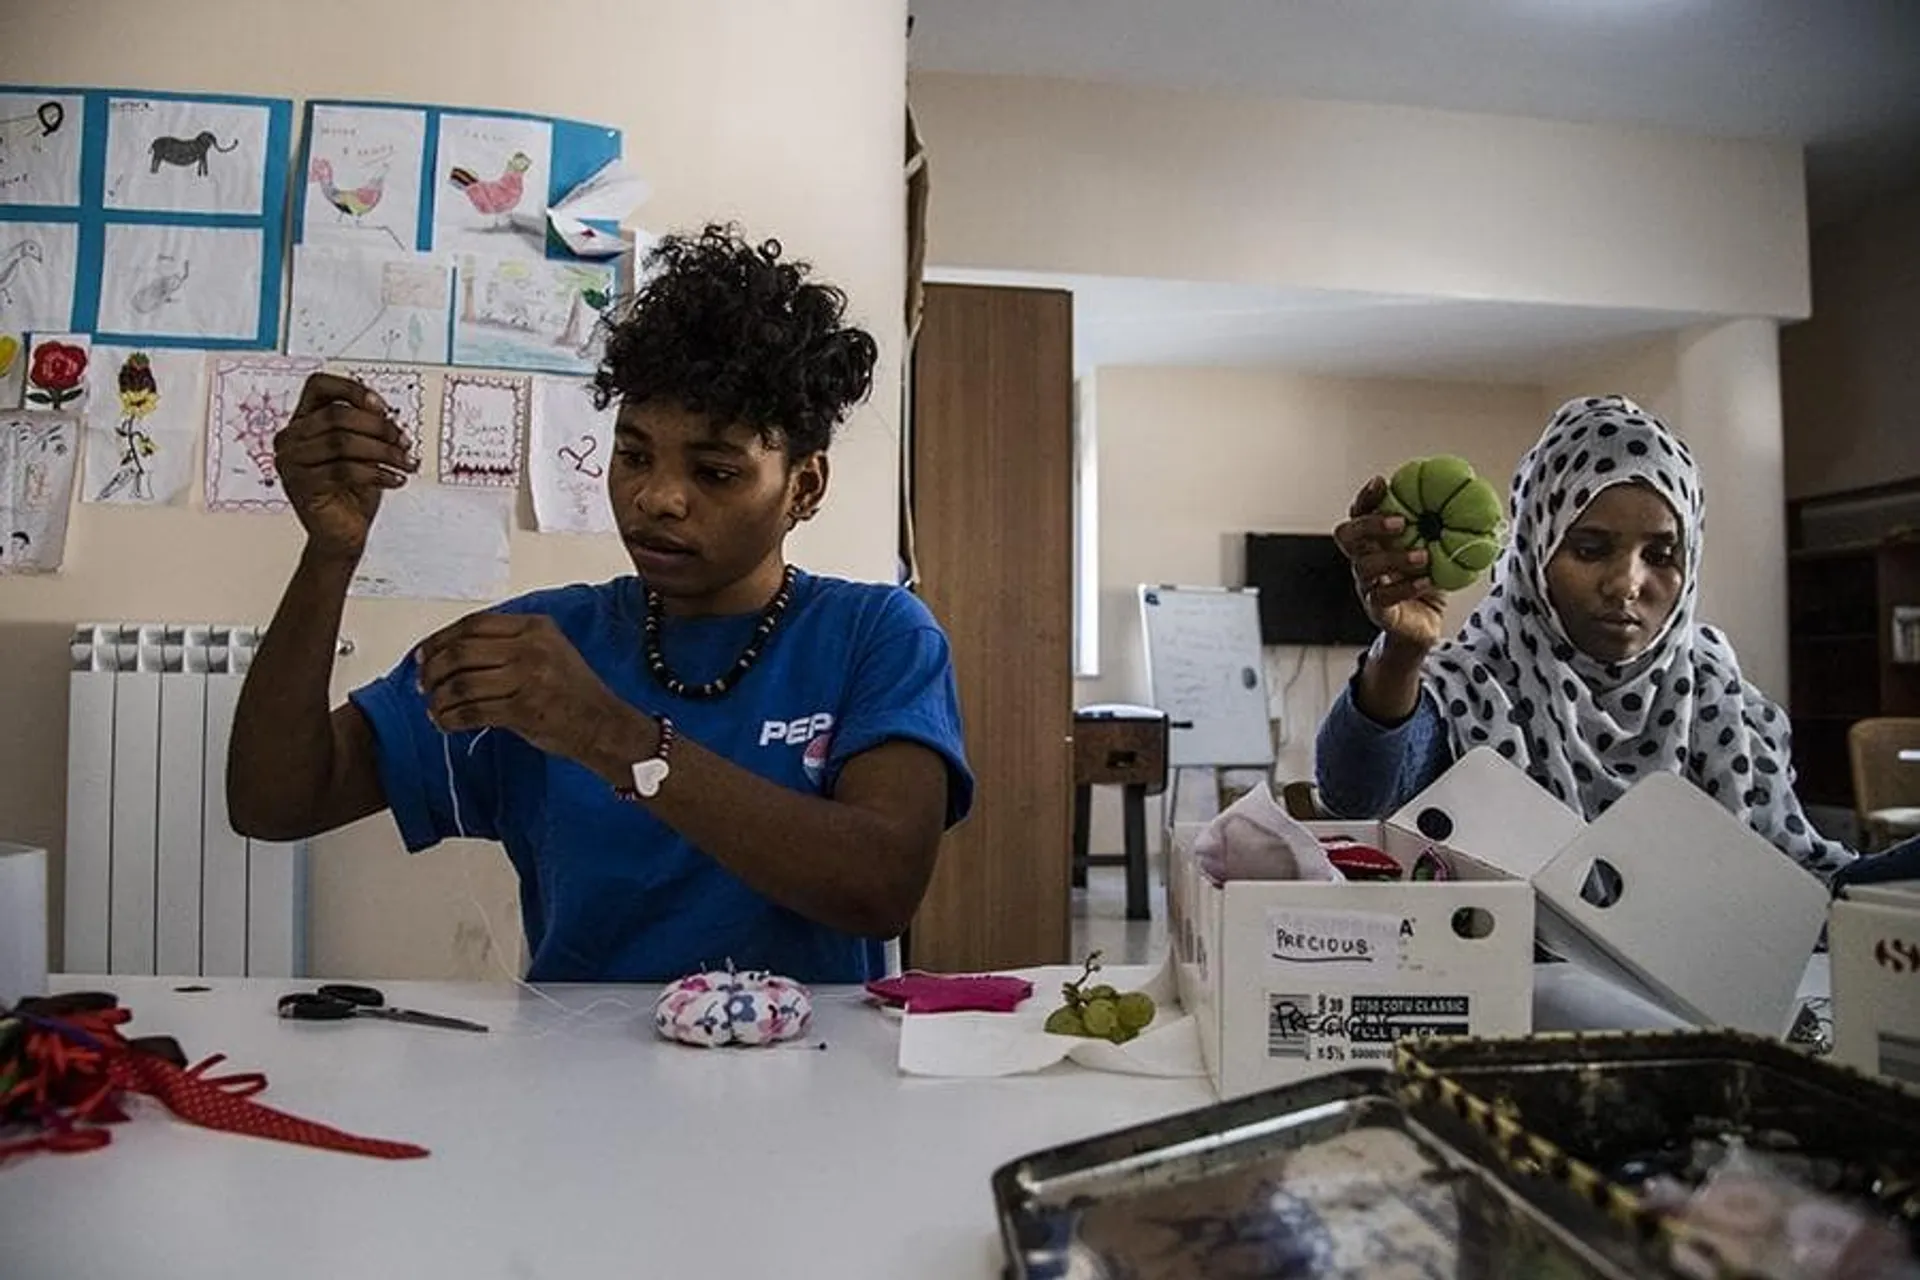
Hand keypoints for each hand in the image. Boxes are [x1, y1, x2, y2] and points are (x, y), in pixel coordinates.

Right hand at [275, 373, 416, 561]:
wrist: (342, 534)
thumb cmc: (352, 491)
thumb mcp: (364, 451)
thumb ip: (367, 428)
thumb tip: (387, 415)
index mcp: (301, 421)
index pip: (318, 386)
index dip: (352, 389)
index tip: (382, 407)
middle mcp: (290, 438)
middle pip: (337, 415)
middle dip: (379, 427)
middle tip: (404, 442)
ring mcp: (291, 463)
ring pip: (342, 442)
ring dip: (383, 452)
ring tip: (405, 463)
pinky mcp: (302, 486)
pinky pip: (345, 471)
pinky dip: (377, 474)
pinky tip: (395, 479)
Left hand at [416, 613, 650, 773]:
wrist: (603, 724)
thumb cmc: (573, 692)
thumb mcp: (548, 651)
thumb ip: (508, 644)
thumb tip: (453, 652)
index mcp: (535, 627)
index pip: (474, 624)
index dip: (441, 638)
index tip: (424, 654)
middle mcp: (531, 647)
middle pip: (461, 651)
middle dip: (433, 668)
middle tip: (423, 683)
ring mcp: (528, 677)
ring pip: (462, 682)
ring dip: (438, 697)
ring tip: (434, 706)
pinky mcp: (524, 708)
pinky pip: (472, 711)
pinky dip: (450, 718)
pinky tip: (445, 722)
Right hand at [1334, 476, 1449, 652]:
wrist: (1422, 627)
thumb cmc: (1426, 582)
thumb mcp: (1435, 551)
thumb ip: (1441, 530)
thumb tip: (1474, 500)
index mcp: (1374, 542)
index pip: (1358, 513)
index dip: (1365, 498)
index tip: (1382, 482)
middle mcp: (1364, 560)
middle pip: (1346, 534)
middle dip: (1369, 524)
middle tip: (1400, 522)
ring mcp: (1367, 585)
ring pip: (1363, 566)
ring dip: (1394, 557)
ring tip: (1423, 556)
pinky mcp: (1377, 609)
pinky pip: (1382, 596)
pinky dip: (1405, 587)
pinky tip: (1426, 581)